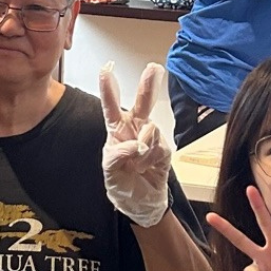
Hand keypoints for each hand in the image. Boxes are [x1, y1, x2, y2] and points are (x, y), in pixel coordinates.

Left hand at [99, 61, 171, 226]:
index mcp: (116, 131)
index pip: (111, 107)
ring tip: (136, 166)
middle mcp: (135, 129)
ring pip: (151, 129)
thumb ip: (118, 154)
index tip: (106, 69)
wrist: (140, 203)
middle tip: (154, 68)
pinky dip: (151, 159)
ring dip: (143, 149)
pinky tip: (147, 167)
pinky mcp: (164, 148)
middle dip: (149, 84)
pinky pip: (160, 146)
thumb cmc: (122, 184)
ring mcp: (151, 138)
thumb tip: (136, 143)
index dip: (109, 89)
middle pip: (143, 103)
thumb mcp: (109, 171)